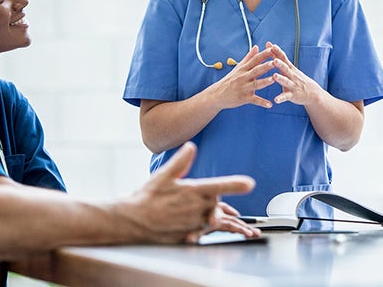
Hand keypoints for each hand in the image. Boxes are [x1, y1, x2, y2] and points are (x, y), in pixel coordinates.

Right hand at [128, 142, 255, 242]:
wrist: (132, 222)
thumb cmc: (146, 198)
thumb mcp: (163, 176)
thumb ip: (180, 162)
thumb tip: (191, 146)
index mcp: (192, 191)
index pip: (218, 186)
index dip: (235, 184)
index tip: (250, 184)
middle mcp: (196, 208)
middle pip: (216, 201)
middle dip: (211, 198)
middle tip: (191, 196)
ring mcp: (193, 223)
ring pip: (211, 217)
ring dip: (207, 213)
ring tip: (189, 210)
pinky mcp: (190, 235)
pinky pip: (203, 230)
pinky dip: (200, 226)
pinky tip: (187, 222)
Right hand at [211, 45, 277, 108]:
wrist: (217, 95)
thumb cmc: (230, 80)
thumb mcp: (239, 67)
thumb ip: (249, 57)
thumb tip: (256, 46)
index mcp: (243, 69)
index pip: (255, 60)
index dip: (264, 54)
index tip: (272, 48)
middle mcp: (243, 77)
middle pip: (256, 70)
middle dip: (265, 66)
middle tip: (275, 62)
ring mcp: (244, 88)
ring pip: (256, 84)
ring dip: (265, 82)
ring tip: (273, 79)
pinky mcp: (244, 98)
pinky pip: (254, 100)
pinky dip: (262, 103)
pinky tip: (270, 104)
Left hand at [267, 42, 323, 105]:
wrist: (313, 93)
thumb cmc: (297, 78)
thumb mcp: (289, 67)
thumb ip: (279, 57)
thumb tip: (270, 45)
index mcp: (289, 68)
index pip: (283, 58)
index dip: (278, 51)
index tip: (271, 45)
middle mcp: (292, 75)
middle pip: (285, 68)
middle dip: (280, 64)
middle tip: (274, 60)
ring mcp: (293, 85)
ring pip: (286, 81)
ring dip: (281, 79)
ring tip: (275, 76)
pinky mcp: (293, 95)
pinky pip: (286, 97)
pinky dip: (281, 98)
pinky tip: (276, 100)